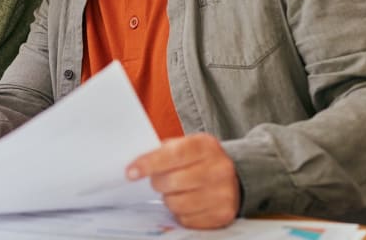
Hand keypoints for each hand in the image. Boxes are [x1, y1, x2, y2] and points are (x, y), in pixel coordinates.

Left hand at [125, 133, 239, 228]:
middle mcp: (219, 168)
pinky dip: (181, 213)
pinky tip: (188, 202)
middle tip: (159, 181)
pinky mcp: (222, 215)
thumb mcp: (186, 146)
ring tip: (176, 191)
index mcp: (206, 146)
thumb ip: (164, 152)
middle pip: (172, 182)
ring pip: (177, 204)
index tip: (131, 172)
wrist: (234, 178)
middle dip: (158, 183)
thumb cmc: (201, 161)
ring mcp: (223, 193)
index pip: (172, 155)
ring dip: (169, 199)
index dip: (148, 164)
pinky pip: (187, 219)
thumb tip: (135, 166)